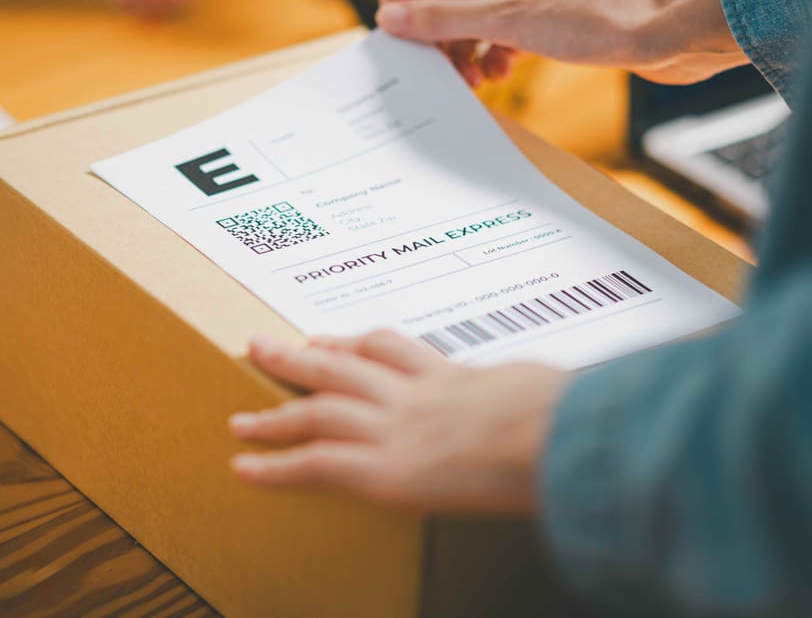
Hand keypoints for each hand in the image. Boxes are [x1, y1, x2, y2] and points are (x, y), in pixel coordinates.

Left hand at [228, 330, 571, 514]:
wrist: (562, 436)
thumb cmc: (571, 416)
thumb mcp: (552, 390)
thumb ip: (533, 393)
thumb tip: (556, 400)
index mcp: (457, 376)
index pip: (395, 350)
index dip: (356, 343)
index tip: (332, 340)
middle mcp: (417, 395)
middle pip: (344, 366)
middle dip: (299, 358)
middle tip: (264, 347)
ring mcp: (396, 429)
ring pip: (319, 409)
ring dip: (275, 413)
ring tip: (240, 418)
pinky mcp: (386, 471)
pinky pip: (317, 463)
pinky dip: (276, 467)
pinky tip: (245, 469)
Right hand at [376, 0, 747, 84]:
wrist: (664, 30)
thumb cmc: (595, 14)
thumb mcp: (505, 20)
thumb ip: (442, 20)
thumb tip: (391, 18)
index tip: (396, 32)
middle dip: (432, 30)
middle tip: (433, 69)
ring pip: (469, 15)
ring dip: (460, 48)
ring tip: (469, 81)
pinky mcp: (545, 14)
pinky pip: (498, 31)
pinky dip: (490, 54)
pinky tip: (500, 75)